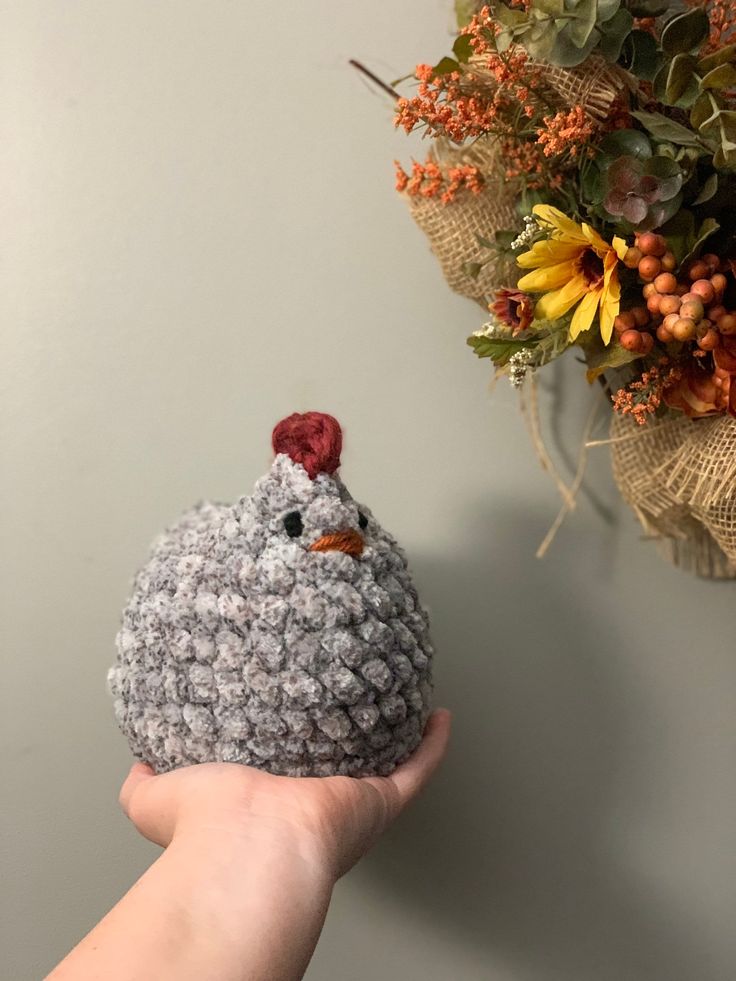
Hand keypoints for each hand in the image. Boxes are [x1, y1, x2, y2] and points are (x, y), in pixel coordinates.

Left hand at [119, 708, 450, 880]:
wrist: (252, 844)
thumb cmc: (209, 825)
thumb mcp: (160, 796)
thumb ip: (146, 781)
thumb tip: (138, 764)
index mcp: (265, 808)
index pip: (282, 776)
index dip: (289, 751)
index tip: (296, 723)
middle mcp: (310, 807)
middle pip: (335, 768)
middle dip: (343, 738)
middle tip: (351, 700)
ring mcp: (349, 803)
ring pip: (381, 766)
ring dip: (393, 736)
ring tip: (397, 698)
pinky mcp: (379, 800)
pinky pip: (417, 768)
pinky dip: (433, 744)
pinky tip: (439, 717)